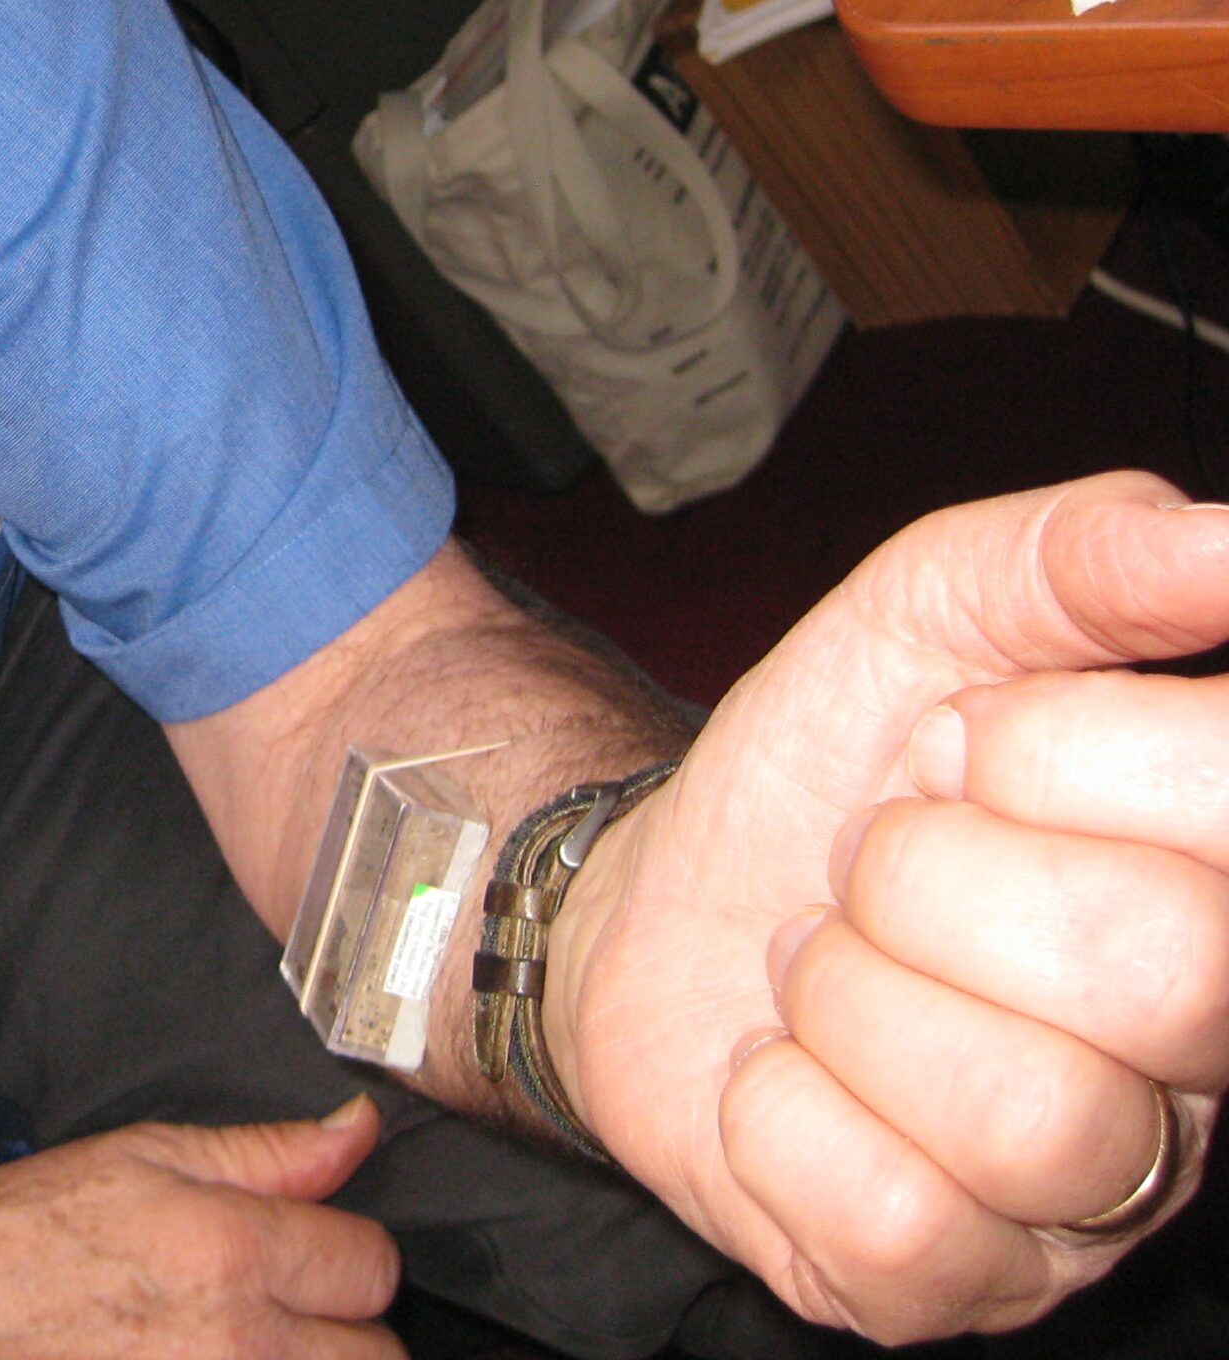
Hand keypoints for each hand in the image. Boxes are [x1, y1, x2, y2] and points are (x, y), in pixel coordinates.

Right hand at [0, 1096, 404, 1359]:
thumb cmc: (29, 1235)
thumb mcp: (143, 1158)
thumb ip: (266, 1152)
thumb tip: (357, 1129)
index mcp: (231, 1251)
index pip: (372, 1263)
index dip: (342, 1252)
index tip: (308, 1255)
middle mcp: (235, 1344)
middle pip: (377, 1356)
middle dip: (343, 1331)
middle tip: (280, 1315)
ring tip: (248, 1346)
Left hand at [542, 473, 1227, 1342]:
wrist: (653, 904)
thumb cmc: (819, 771)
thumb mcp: (922, 618)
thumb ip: (1078, 556)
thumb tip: (1227, 541)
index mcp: (1215, 881)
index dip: (1041, 754)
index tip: (948, 751)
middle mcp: (1200, 1064)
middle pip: (1154, 973)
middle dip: (930, 877)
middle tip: (871, 864)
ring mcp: (1085, 1199)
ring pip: (1026, 1119)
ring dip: (849, 1003)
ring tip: (825, 968)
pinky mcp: (945, 1289)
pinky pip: (894, 1221)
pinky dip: (783, 1116)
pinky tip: (785, 1073)